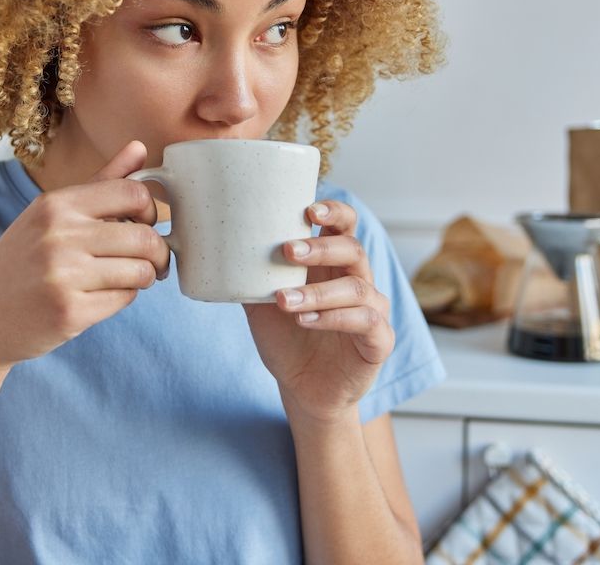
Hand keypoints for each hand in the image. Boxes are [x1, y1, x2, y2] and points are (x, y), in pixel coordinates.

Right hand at [0, 141, 170, 368]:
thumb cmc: (20, 263)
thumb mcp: (50, 214)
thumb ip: (101, 181)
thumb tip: (141, 147)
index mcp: (55, 205)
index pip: (133, 192)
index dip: (151, 210)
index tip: (146, 224)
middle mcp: (58, 236)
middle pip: (145, 237)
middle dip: (158, 253)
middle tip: (152, 262)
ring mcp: (62, 275)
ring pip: (140, 271)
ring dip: (143, 278)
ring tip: (128, 279)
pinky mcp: (69, 312)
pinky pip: (124, 300)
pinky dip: (123, 299)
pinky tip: (102, 297)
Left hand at [243, 200, 395, 423]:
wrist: (302, 389)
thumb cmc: (286, 338)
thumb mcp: (262, 305)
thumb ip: (251, 277)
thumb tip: (220, 247)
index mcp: (333, 264)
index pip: (345, 226)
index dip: (334, 212)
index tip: (309, 210)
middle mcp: (358, 280)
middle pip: (353, 249)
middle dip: (321, 247)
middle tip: (289, 250)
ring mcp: (373, 310)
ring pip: (356, 288)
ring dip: (318, 291)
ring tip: (284, 300)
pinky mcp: (379, 341)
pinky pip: (366, 321)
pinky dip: (334, 318)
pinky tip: (306, 320)